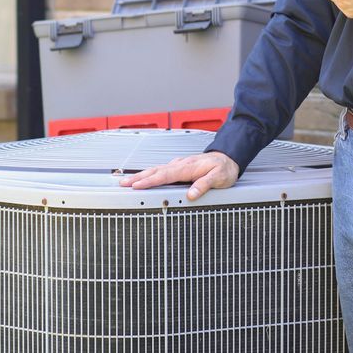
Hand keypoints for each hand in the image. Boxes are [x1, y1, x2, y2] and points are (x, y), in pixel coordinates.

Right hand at [118, 151, 238, 200]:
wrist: (229, 157)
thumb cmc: (224, 168)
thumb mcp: (219, 178)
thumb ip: (204, 185)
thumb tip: (191, 195)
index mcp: (188, 167)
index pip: (165, 175)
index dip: (150, 181)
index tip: (137, 185)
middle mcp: (181, 164)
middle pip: (156, 171)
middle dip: (138, 177)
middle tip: (123, 183)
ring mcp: (179, 165)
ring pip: (157, 170)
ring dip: (142, 175)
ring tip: (128, 181)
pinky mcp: (180, 167)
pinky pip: (162, 170)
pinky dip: (151, 174)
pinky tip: (146, 177)